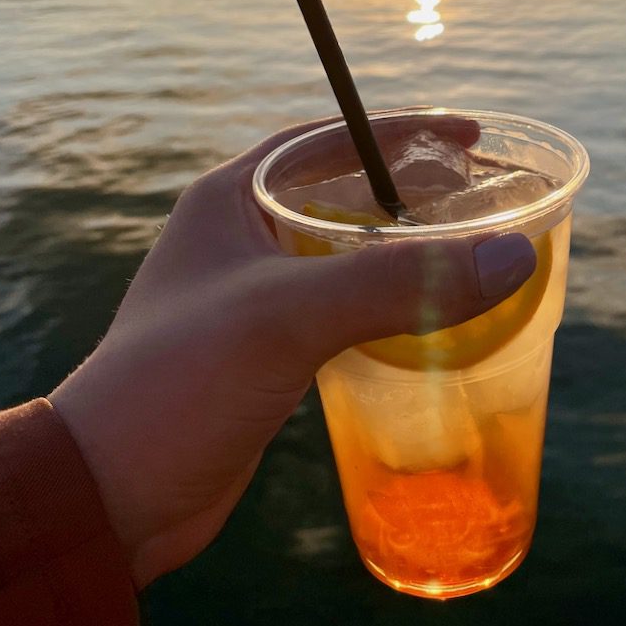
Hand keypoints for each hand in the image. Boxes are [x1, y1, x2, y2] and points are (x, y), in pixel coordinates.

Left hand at [50, 116, 535, 588]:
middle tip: (485, 203)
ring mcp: (255, 299)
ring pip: (348, 256)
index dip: (401, 131)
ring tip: (474, 256)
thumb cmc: (182, 384)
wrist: (112, 494)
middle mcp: (241, 238)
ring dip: (406, 252)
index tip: (471, 138)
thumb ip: (396, 283)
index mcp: (230, 200)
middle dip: (414, 193)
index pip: (327, 139)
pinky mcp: (269, 353)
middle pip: (345, 194)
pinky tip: (433, 323)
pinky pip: (345, 309)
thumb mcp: (287, 318)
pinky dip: (391, 306)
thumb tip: (512, 255)